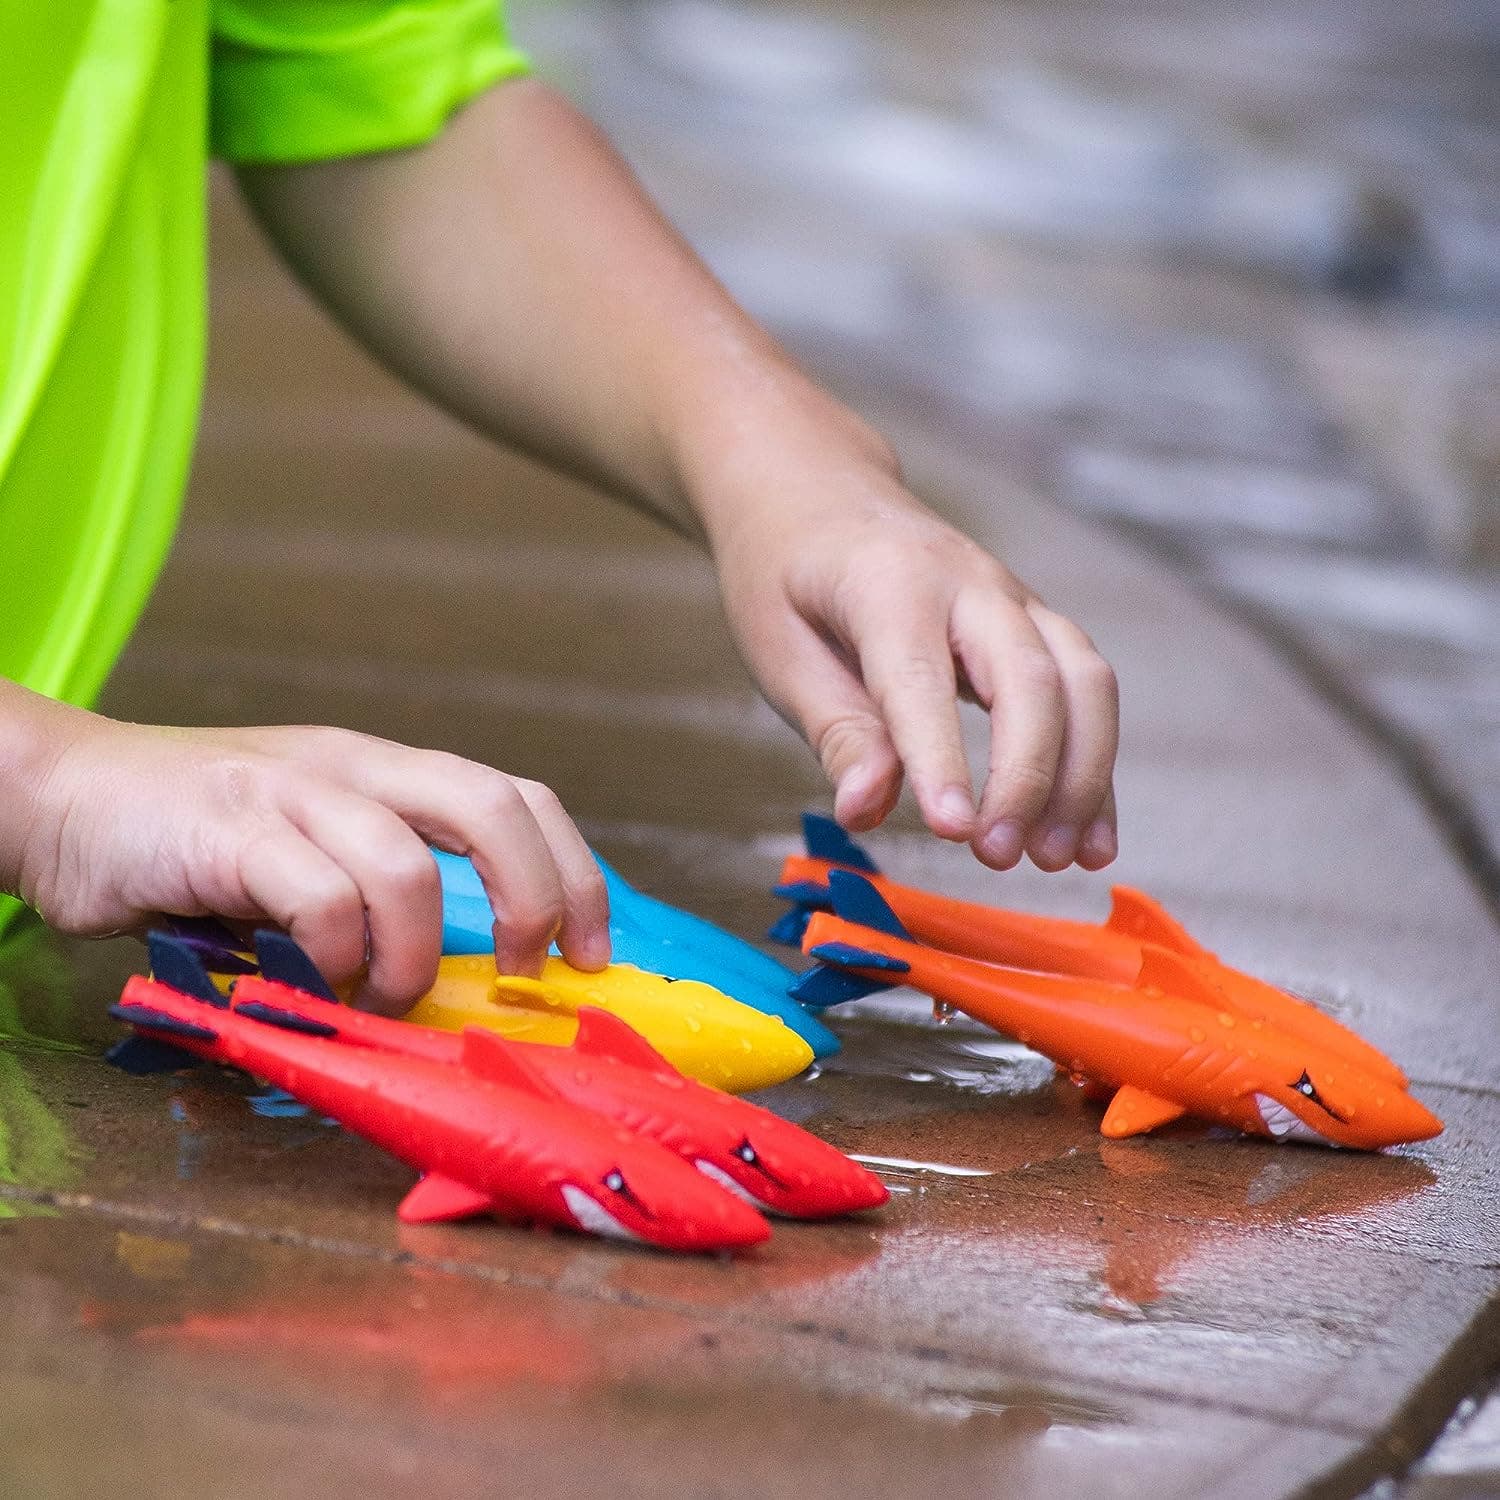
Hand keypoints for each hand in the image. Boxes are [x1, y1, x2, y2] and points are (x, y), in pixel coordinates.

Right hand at [7, 697, 607, 1012]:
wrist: (61, 795)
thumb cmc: (198, 845)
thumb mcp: (313, 852)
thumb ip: (381, 894)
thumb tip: (461, 980)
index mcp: (389, 772)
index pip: (518, 797)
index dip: (573, 873)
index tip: (588, 954)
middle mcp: (354, 766)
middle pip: (491, 807)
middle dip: (533, 897)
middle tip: (519, 973)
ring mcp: (292, 790)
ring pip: (405, 866)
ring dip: (409, 957)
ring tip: (380, 998)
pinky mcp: (228, 827)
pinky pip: (317, 897)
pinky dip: (331, 958)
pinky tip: (308, 981)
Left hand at [704, 426, 1118, 872]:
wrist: (819, 493)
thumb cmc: (786, 576)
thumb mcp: (778, 650)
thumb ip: (833, 729)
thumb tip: (866, 809)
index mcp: (887, 583)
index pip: (923, 678)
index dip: (942, 758)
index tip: (954, 832)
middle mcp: (968, 582)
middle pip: (1031, 675)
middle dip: (1028, 775)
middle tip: (998, 856)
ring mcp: (1013, 599)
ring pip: (1081, 681)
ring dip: (1081, 775)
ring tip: (1058, 859)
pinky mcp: (1035, 625)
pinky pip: (1086, 691)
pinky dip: (1096, 766)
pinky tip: (1092, 838)